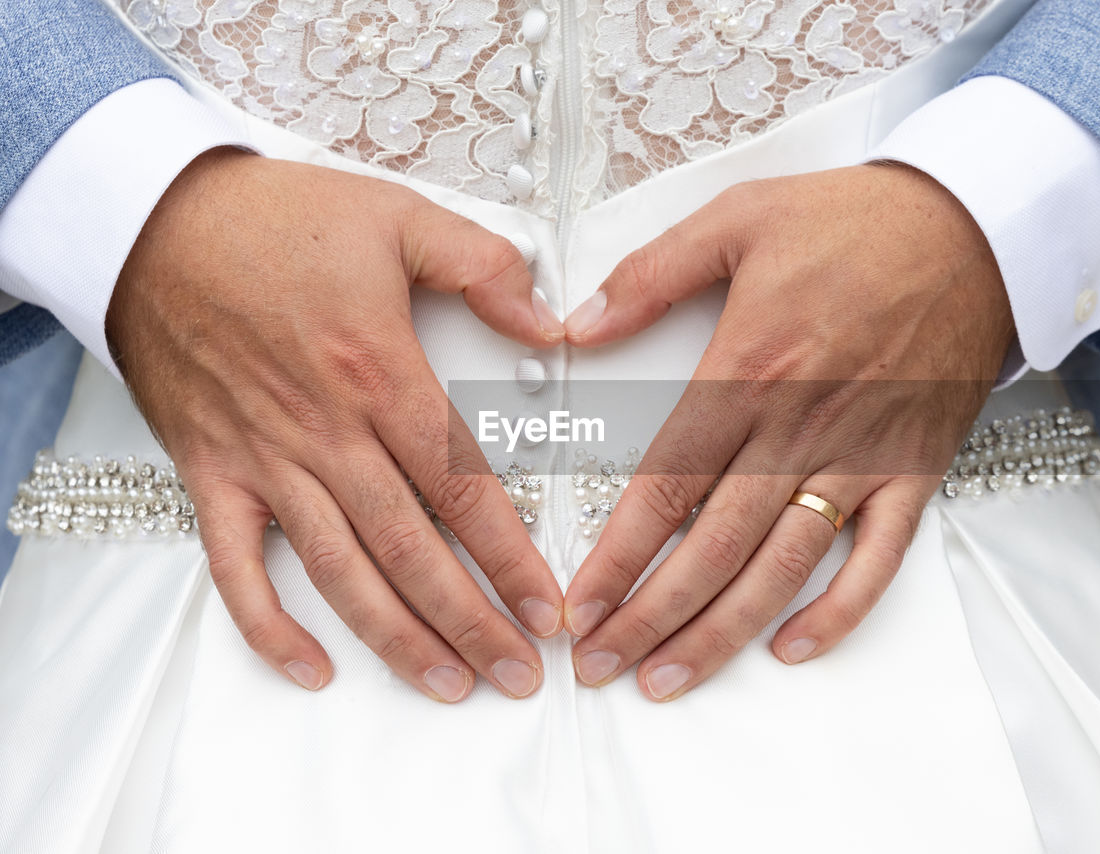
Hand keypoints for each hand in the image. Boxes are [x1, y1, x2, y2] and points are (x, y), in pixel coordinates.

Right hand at [108, 148, 566, 700]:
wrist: (154, 223)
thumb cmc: (276, 222)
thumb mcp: (400, 218)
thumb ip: (486, 269)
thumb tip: (551, 326)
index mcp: (381, 375)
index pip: (462, 488)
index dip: (510, 556)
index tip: (546, 607)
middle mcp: (327, 433)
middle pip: (412, 550)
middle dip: (471, 621)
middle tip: (519, 673)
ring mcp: (266, 461)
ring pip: (341, 571)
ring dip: (396, 637)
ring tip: (448, 685)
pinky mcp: (212, 473)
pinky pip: (236, 566)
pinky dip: (268, 623)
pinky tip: (311, 666)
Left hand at [559, 163, 1012, 699]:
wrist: (976, 227)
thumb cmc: (858, 222)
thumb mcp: (739, 218)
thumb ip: (651, 274)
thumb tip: (578, 326)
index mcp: (747, 371)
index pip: (664, 486)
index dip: (616, 557)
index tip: (579, 604)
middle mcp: (799, 428)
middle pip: (712, 547)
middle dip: (650, 617)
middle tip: (602, 664)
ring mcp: (861, 457)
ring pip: (783, 568)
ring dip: (724, 632)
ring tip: (670, 679)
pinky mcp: (913, 470)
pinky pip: (878, 559)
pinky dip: (840, 611)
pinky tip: (793, 647)